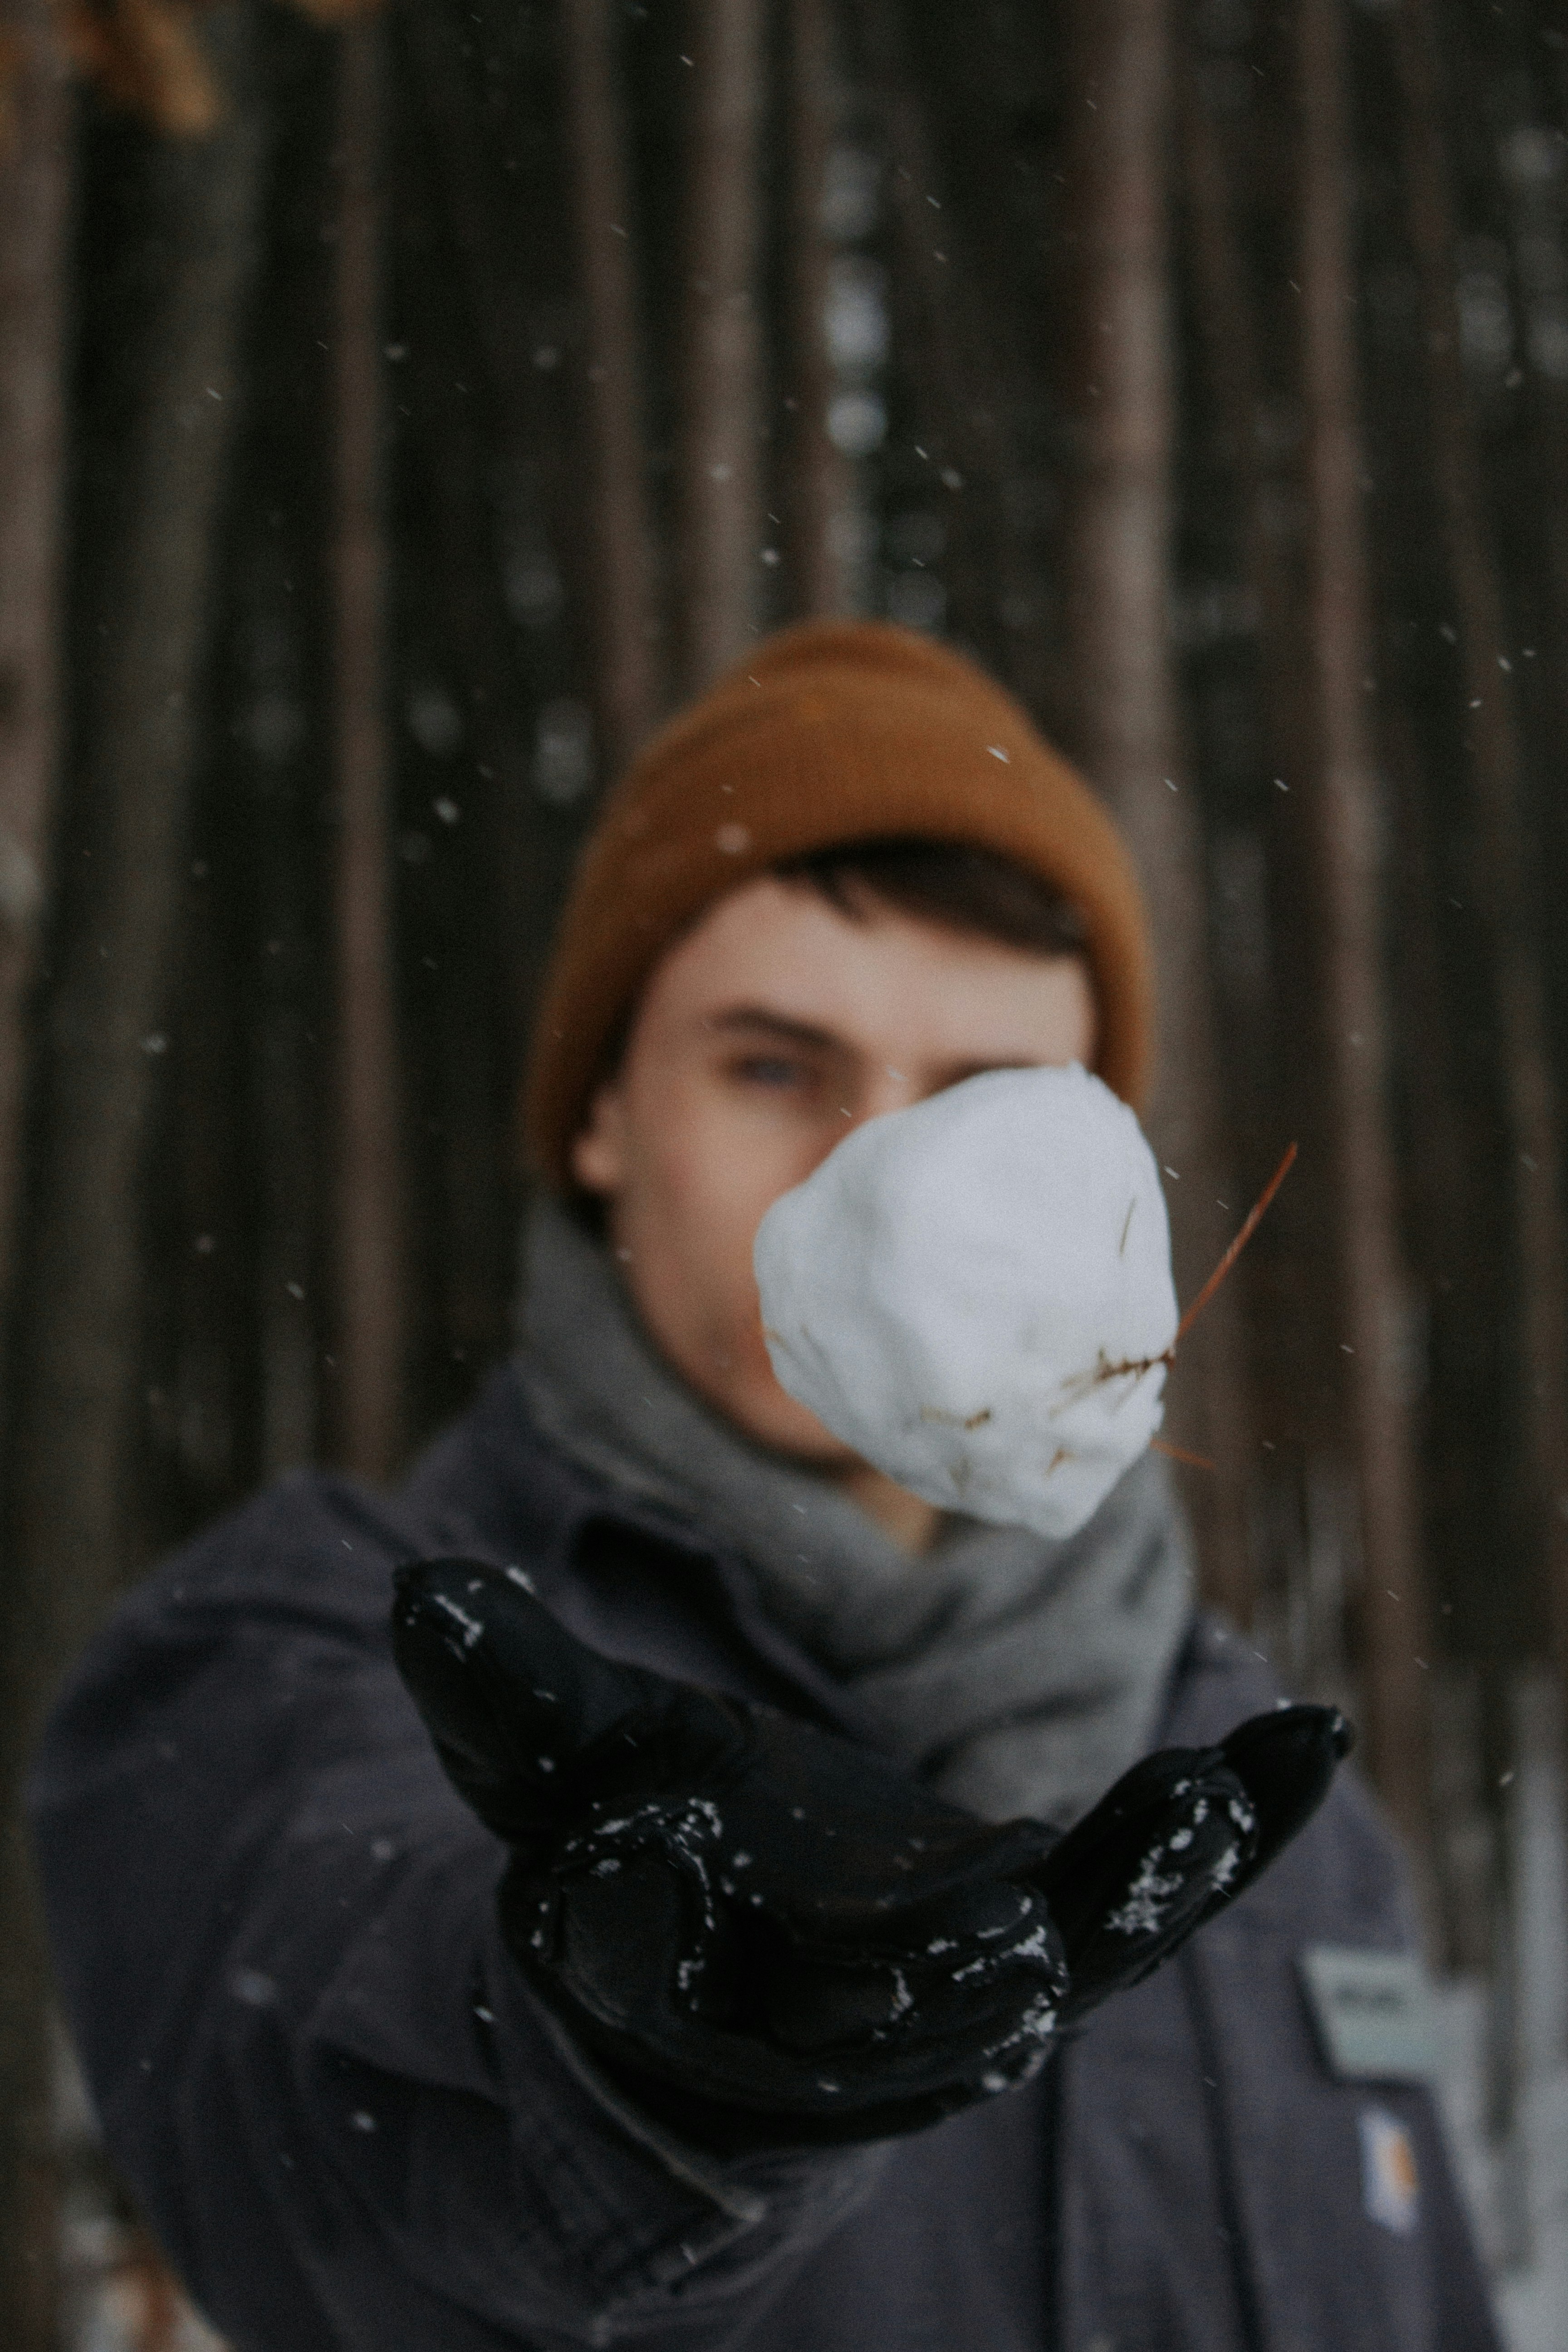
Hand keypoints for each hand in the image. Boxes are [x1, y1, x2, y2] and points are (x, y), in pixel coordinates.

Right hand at [392, 1560, 1347, 2144]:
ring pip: (1059, 1963)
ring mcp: (959, 1998)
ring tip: (1211, 1795)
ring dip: (1142, 1883)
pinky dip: (1226, 1830)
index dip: (637, 1925)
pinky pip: (1150, 1901)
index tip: (641, 1859)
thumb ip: (498, 1695)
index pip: (647, 1971)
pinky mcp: (1052, 1942)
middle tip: (1014, 1928)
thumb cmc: (631, 1856)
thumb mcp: (556, 1768)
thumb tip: (415, 1590)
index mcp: (673, 1985)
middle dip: (943, 1975)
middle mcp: (824, 2026)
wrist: (734, 1965)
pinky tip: (1305, 1732)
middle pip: (881, 2015)